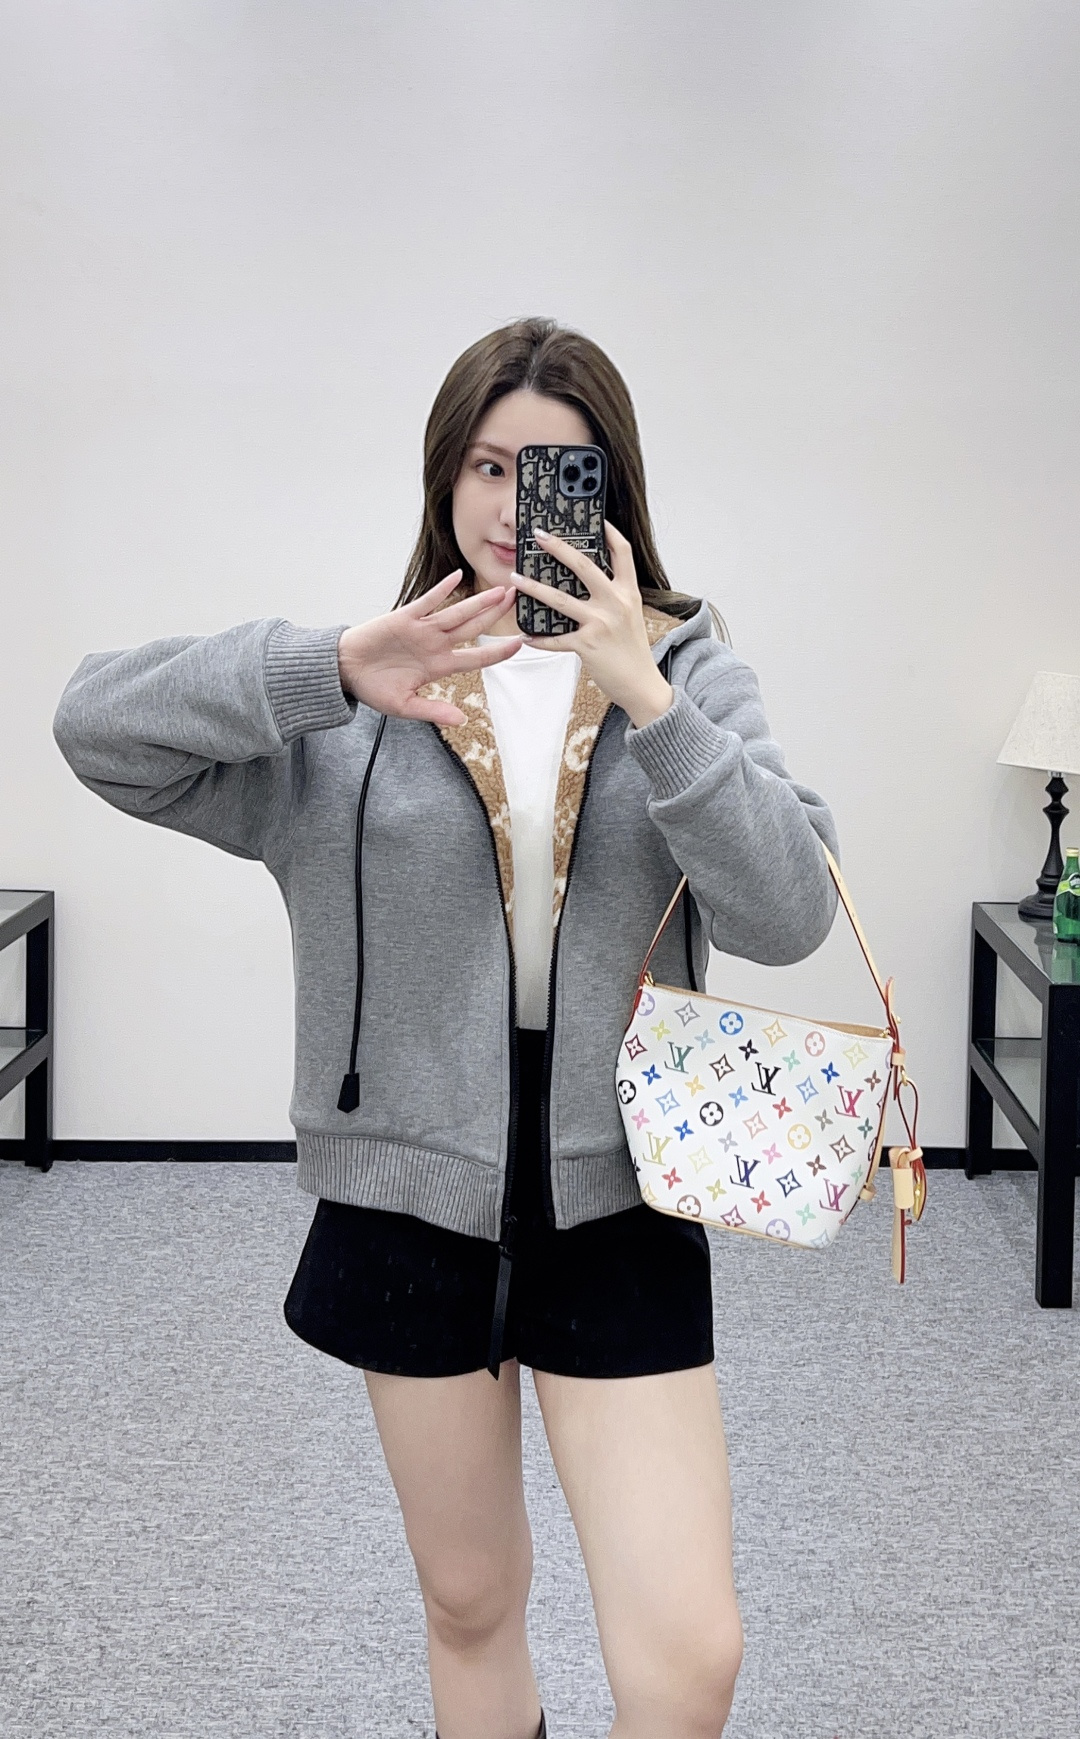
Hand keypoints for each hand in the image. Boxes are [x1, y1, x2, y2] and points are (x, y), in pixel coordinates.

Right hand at [337, 571, 522, 726]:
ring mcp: (422, 629)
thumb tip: (462, 720)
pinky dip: (441, 589)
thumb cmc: (373, 688)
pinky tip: (457, 577)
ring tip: (501, 591)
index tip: (520, 643)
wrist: (345, 671)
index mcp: (439, 666)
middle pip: (473, 627)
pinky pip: (426, 601)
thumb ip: (433, 710)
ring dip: (479, 602)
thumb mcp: (404, 706)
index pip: (476, 658)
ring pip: (457, 613)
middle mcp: (435, 645)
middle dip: (496, 614)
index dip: (499, 651)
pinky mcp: (404, 617)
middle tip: (517, 599)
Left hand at [512, 522, 672, 726]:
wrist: (642, 684)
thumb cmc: (633, 651)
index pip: (622, 553)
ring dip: (534, 588)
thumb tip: (591, 580)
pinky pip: (555, 639)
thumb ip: (615, 596)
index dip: (609, 532)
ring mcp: (600, 624)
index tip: (596, 519)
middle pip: (584, 566)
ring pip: (560, 599)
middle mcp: (616, 603)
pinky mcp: (587, 646)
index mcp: (628, 592)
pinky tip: (526, 635)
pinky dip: (539, 638)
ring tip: (515, 578)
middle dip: (558, 547)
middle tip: (539, 536)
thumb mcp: (631, 615)